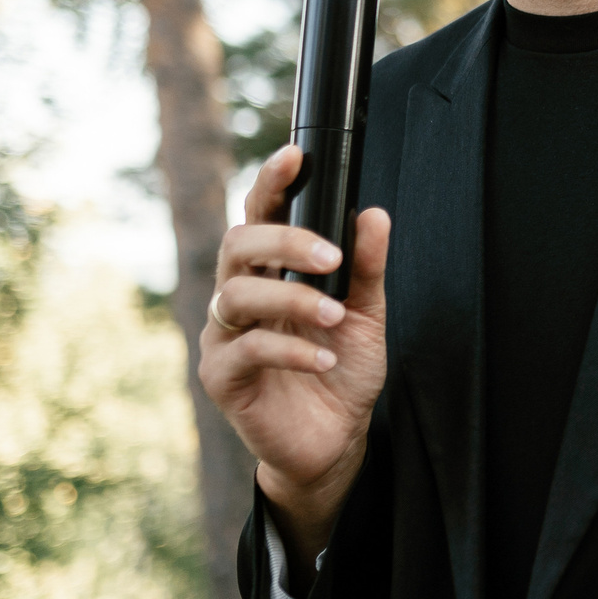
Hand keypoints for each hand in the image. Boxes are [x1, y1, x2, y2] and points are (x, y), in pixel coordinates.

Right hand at [198, 144, 390, 562]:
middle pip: (237, 244)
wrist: (335, 441)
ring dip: (291, 299)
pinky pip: (245, 351)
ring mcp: (224, 337)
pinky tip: (325, 359)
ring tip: (335, 315)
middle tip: (331, 256)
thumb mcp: (368, 315)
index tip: (294, 156)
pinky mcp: (223, 378)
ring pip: (236, 295)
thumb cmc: (342, 371)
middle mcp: (239, 297)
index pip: (259, 216)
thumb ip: (367, 268)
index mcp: (271, 273)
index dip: (270, 183)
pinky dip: (290, 349)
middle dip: (284, 240)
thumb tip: (374, 214)